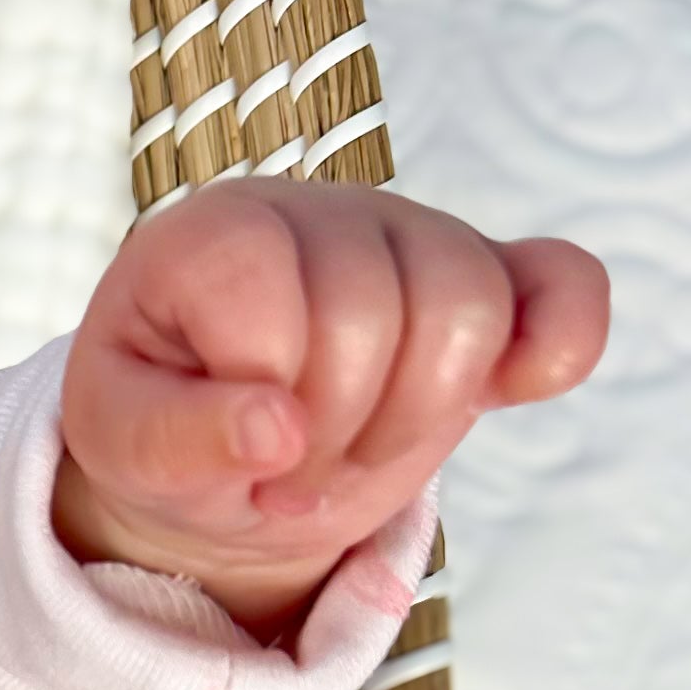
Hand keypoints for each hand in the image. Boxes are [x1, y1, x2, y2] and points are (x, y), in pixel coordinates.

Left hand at [53, 179, 608, 634]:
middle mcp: (318, 211)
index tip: (241, 455)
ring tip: (353, 450)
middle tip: (291, 478)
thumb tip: (274, 430)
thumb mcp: (124, 447)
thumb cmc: (161, 423)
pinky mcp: (488, 282)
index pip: (269, 295)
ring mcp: (412, 237)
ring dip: (417, 416)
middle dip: (338, 429)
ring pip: (472, 303)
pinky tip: (507, 389)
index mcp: (214, 233)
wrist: (221, 442)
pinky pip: (566, 287)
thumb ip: (176, 438)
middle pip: (377, 309)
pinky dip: (561, 345)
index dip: (265, 398)